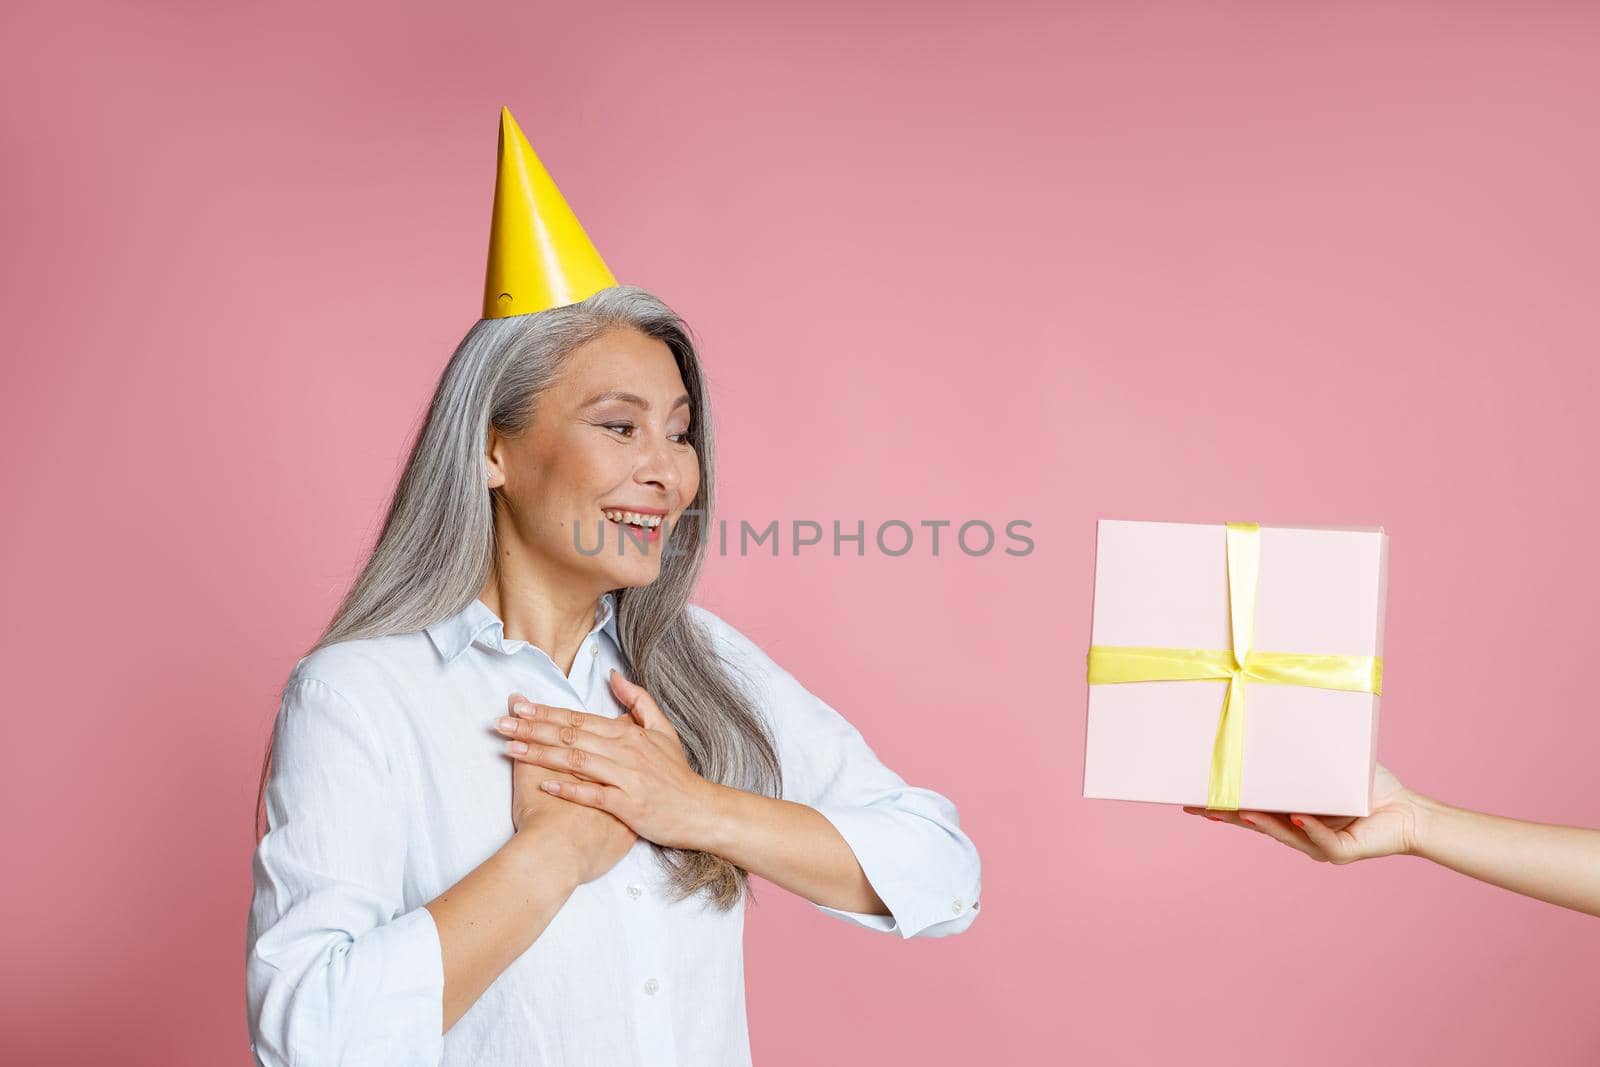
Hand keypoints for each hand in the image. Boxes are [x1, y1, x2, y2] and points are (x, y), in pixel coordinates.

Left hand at [496, 669, 716, 851]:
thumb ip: (638, 700)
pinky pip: (594, 795)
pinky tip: (544, 785)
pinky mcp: (628, 806)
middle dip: (533, 729)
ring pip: (577, 761)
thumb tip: (614, 675)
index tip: (518, 707)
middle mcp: (625, 752)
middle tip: (501, 724)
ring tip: (511, 750)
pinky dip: (568, 789)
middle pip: (571, 736)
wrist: (700, 811)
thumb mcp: (662, 730)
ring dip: (541, 754)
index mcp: (628, 733)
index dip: (546, 712)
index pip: (579, 718)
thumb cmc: (676, 774)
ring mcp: (627, 778)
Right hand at [1182, 763, 1423, 862]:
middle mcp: (1297, 830)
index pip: (1251, 806)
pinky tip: (1296, 817)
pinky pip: (1321, 838)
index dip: (1223, 803)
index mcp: (1290, 810)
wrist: (1408, 812)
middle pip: (1255, 823)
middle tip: (1198, 806)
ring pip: (1282, 833)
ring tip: (1237, 811)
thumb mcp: (1331, 763)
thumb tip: (1280, 716)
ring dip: (1260, 821)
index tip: (1194, 796)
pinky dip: (1308, 827)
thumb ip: (1307, 752)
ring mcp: (1316, 843)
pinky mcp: (1340, 851)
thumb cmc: (1371, 786)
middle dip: (1227, 815)